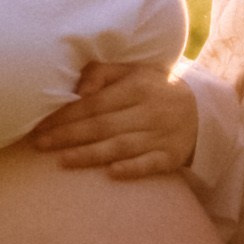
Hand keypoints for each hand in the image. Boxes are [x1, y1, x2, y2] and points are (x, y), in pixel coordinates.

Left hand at [32, 62, 199, 178]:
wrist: (202, 112)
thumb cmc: (155, 89)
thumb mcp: (133, 71)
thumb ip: (102, 73)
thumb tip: (78, 89)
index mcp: (136, 88)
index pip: (95, 103)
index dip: (66, 114)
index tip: (41, 124)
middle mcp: (148, 112)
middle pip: (102, 125)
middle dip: (68, 135)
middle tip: (40, 144)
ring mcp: (160, 136)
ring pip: (120, 146)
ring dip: (90, 155)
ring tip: (61, 160)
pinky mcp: (170, 158)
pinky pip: (149, 165)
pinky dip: (131, 169)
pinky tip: (111, 173)